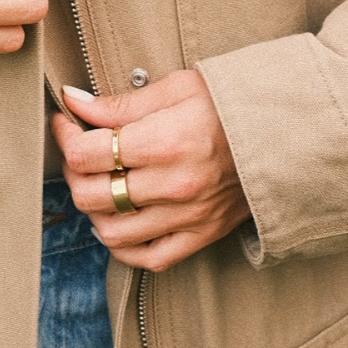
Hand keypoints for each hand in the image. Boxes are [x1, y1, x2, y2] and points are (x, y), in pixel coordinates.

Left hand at [52, 70, 250, 272]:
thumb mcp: (174, 88)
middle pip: (92, 194)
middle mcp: (172, 186)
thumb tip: (73, 100)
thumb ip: (120, 102)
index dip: (65, 136)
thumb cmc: (226, 103)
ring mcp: (186, 217)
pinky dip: (122, 246)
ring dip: (93, 209)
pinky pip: (147, 258)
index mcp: (163, 142)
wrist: (283, 133)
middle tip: (79, 151)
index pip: (86, 153)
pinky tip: (118, 220)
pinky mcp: (200, 236)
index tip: (65, 122)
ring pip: (112, 232)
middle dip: (74, 171)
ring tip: (98, 184)